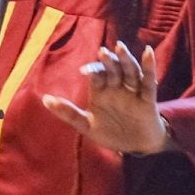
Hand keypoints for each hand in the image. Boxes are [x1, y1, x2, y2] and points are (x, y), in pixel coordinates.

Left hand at [42, 41, 170, 156]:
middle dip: (108, 61)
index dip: (92, 71)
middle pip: (113, 70)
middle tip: (102, 51)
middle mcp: (117, 88)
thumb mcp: (86, 125)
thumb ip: (67, 113)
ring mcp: (133, 91)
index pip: (97, 76)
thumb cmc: (110, 133)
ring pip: (130, 71)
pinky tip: (147, 53)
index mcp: (101, 92)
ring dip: (126, 59)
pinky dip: (149, 67)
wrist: (135, 147)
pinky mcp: (147, 98)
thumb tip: (45, 99)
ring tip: (120, 47)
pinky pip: (149, 81)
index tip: (85, 71)